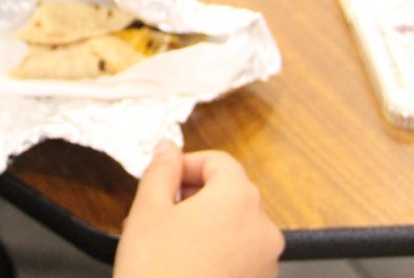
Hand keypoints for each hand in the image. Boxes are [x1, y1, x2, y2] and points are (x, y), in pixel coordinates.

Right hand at [114, 144, 283, 277]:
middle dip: (194, 195)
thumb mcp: (148, 211)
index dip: (186, 165)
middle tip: (160, 210)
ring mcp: (266, 262)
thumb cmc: (157, 273)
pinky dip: (216, 252)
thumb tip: (167, 148)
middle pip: (230, 193)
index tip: (164, 178)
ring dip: (204, 225)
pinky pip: (240, 256)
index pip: (218, 162)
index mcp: (238, 199)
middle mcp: (262, 228)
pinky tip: (183, 265)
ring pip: (234, 226)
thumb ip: (160, 170)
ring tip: (166, 242)